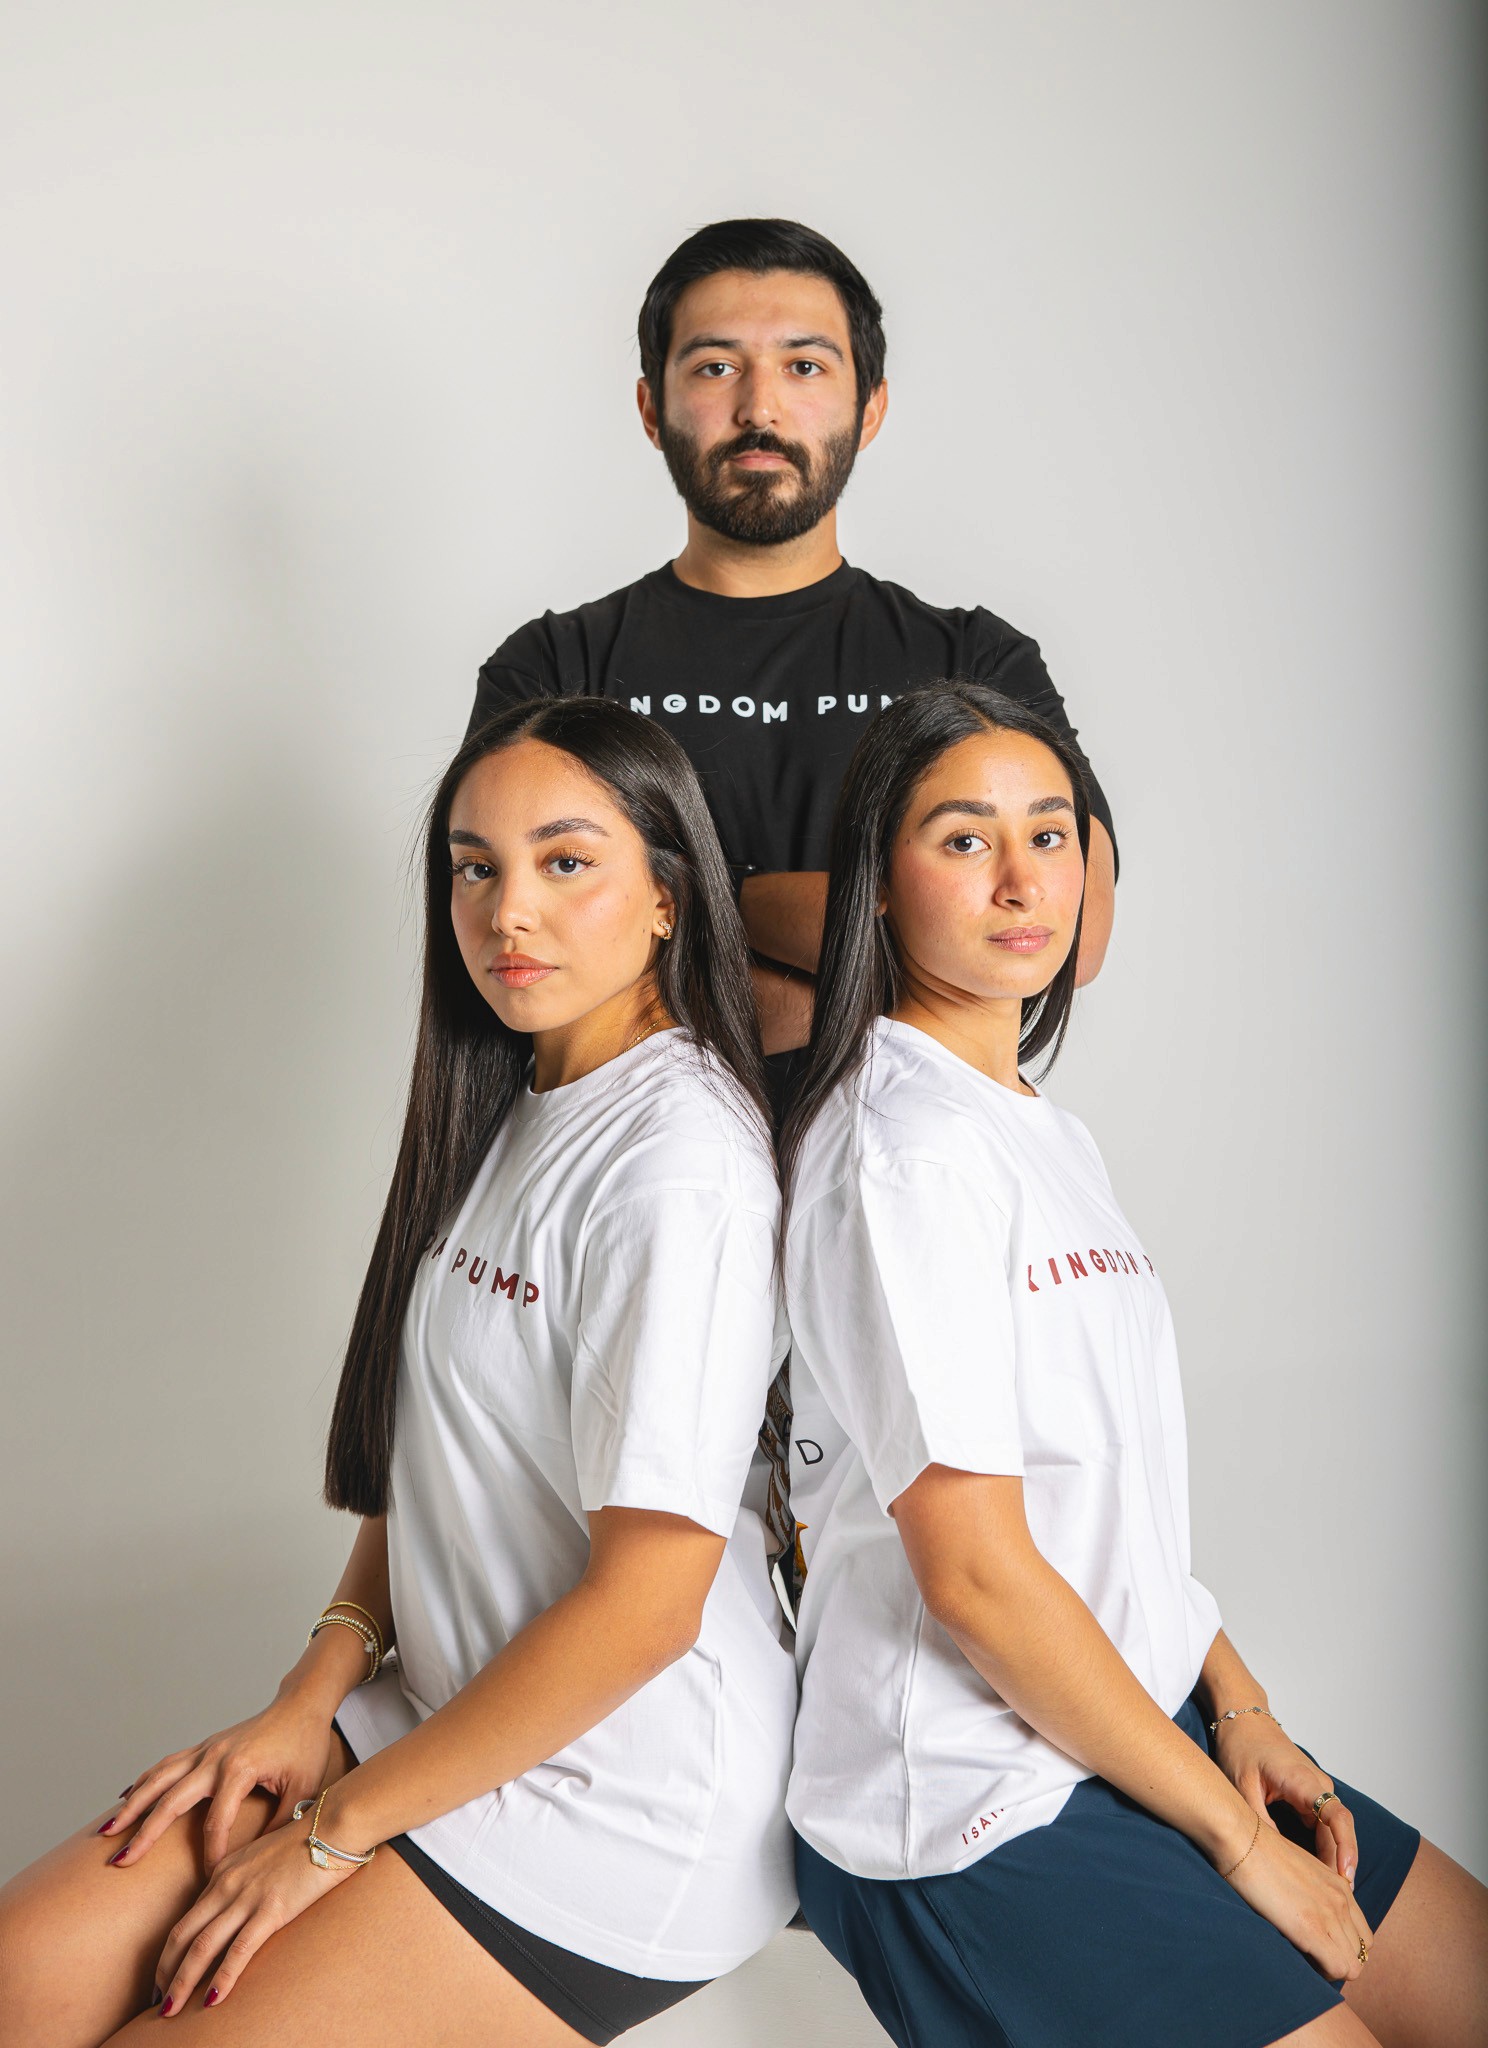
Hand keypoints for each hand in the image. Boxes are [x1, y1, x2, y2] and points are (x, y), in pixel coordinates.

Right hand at [107, 1696, 339, 1872]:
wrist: (301, 1706)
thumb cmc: (305, 1746)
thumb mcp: (302, 1789)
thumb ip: (279, 1824)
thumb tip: (257, 1862)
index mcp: (240, 1769)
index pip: (217, 1822)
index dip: (212, 1854)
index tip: (209, 1879)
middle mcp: (215, 1757)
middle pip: (171, 1800)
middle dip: (145, 1833)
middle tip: (121, 1861)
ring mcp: (206, 1749)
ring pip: (160, 1779)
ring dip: (133, 1805)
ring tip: (107, 1831)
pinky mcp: (204, 1745)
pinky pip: (167, 1764)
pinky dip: (144, 1781)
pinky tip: (125, 1797)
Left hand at [154, 1802, 364, 2013]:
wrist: (333, 1825)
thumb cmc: (307, 1840)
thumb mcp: (265, 1856)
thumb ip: (247, 1881)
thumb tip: (240, 1910)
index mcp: (223, 1871)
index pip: (186, 1919)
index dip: (170, 1952)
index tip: (164, 1977)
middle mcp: (227, 1884)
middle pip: (182, 1935)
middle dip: (165, 1972)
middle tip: (155, 2001)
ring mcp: (247, 1897)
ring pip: (202, 1946)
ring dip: (182, 1982)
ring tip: (170, 2010)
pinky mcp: (272, 1909)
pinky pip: (239, 1950)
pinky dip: (222, 1978)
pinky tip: (212, 2000)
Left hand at [1211, 1715, 1357, 1884]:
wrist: (1243, 1720)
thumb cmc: (1241, 1748)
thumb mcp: (1243, 1787)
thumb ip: (1260, 1822)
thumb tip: (1275, 1861)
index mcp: (1304, 1781)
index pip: (1337, 1817)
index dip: (1345, 1848)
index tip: (1345, 1877)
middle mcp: (1318, 1786)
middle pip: (1339, 1832)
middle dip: (1340, 1867)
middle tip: (1337, 1904)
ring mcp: (1317, 1791)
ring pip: (1333, 1832)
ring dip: (1333, 1862)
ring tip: (1330, 1899)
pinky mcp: (1310, 1797)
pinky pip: (1324, 1828)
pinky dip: (1323, 1851)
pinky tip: (1316, 1876)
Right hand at [1225, 1818, 1374, 1982]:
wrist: (1242, 1838)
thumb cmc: (1256, 1852)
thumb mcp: (1296, 1870)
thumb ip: (1310, 1890)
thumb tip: (1302, 1911)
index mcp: (1338, 1885)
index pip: (1362, 1933)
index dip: (1343, 1946)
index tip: (1318, 1946)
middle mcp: (1342, 1899)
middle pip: (1362, 1951)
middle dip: (1339, 1960)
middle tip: (1310, 1956)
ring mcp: (1329, 1913)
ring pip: (1354, 1966)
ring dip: (1331, 1969)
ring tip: (1304, 1959)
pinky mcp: (1312, 1928)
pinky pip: (1338, 1968)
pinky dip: (1323, 1973)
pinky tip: (1299, 1959)